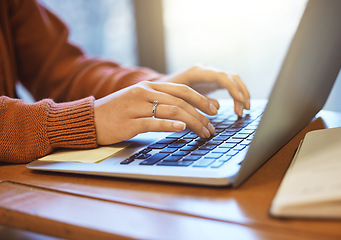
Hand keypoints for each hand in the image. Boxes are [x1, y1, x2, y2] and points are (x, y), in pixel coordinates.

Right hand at [94, 81, 217, 144]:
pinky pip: (154, 122)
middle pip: (180, 101)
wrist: (89, 119)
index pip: (182, 90)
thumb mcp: (138, 100)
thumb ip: (158, 101)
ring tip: (203, 133)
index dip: (201, 99)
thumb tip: (183, 112)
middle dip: (201, 114)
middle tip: (212, 127)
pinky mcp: (130, 122)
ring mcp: (136, 107)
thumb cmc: (116, 112)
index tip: (214, 110)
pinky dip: (170, 126)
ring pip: (172, 112)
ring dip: (192, 123)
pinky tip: (182, 129)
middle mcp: (144, 93)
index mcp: (149, 86)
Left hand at [156, 64, 250, 115]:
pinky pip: (229, 85)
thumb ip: (197, 101)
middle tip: (244, 109)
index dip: (232, 88)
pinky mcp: (212, 80)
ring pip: (233, 80)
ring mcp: (210, 73)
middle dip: (241, 92)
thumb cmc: (165, 93)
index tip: (240, 101)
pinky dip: (235, 96)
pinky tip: (238, 108)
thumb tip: (217, 107)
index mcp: (197, 71)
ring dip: (241, 94)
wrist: (158, 87)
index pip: (221, 76)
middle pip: (231, 76)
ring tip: (243, 110)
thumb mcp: (179, 98)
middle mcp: (205, 69)